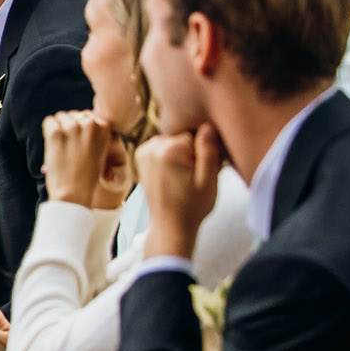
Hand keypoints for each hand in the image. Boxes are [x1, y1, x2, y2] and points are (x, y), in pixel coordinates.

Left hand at [41, 110, 114, 206]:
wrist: (74, 192)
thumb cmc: (86, 175)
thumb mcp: (100, 150)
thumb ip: (94, 133)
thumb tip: (81, 115)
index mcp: (105, 127)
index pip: (89, 115)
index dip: (82, 128)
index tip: (81, 144)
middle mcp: (91, 124)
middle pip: (74, 114)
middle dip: (70, 127)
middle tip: (70, 148)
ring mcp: (73, 127)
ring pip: (61, 117)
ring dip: (59, 129)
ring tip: (63, 149)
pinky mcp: (56, 132)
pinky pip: (48, 121)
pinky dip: (47, 131)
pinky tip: (54, 146)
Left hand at [136, 124, 223, 259]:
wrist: (170, 225)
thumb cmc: (192, 207)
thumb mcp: (209, 180)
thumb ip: (209, 151)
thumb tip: (208, 125)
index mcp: (169, 150)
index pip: (198, 134)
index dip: (205, 152)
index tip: (202, 170)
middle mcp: (152, 146)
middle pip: (184, 137)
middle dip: (192, 152)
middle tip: (193, 176)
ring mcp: (144, 150)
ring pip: (174, 141)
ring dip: (181, 154)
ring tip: (183, 178)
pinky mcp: (140, 156)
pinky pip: (163, 147)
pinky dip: (170, 156)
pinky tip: (173, 175)